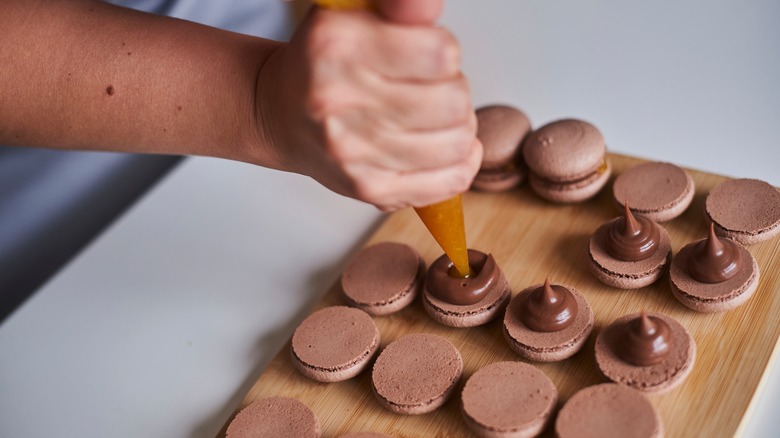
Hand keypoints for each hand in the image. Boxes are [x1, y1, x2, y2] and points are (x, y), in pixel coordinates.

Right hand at [253, 0, 481, 211]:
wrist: (278, 115)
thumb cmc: (325, 64)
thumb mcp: (356, 16)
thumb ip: (401, 7)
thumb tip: (428, 4)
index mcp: (337, 45)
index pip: (440, 54)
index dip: (443, 51)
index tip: (426, 55)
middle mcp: (338, 101)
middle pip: (452, 102)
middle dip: (453, 91)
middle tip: (431, 89)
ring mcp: (352, 152)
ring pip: (457, 143)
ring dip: (457, 127)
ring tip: (433, 118)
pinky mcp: (367, 188)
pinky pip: (448, 182)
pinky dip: (459, 164)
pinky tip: (442, 148)